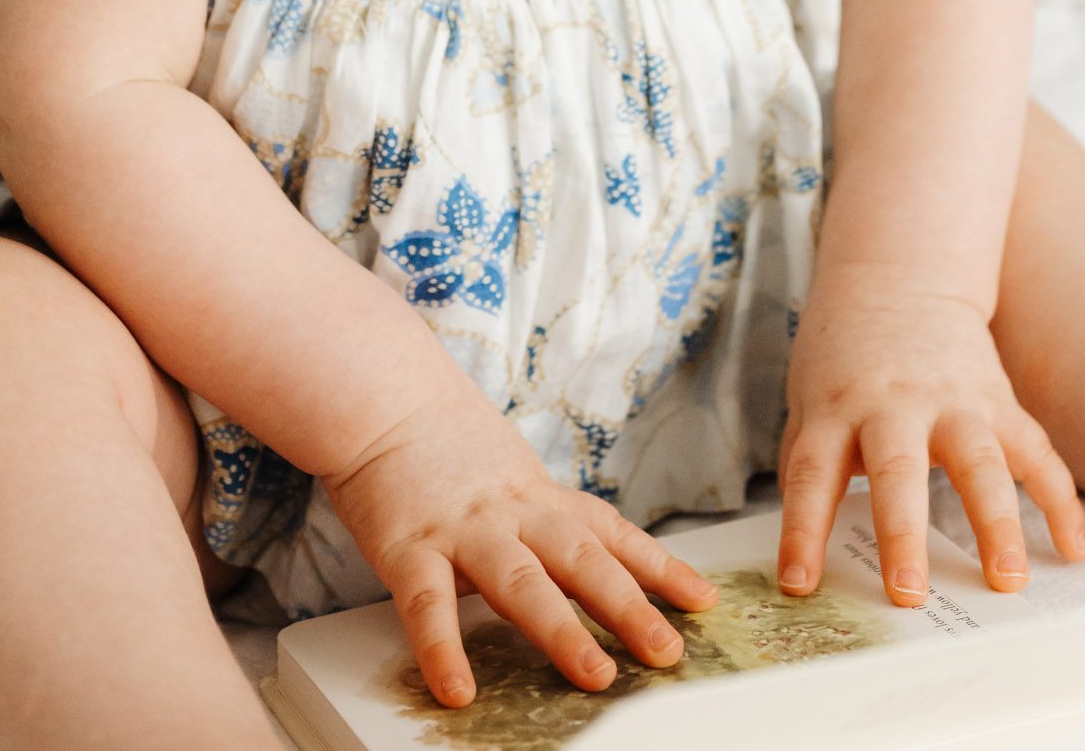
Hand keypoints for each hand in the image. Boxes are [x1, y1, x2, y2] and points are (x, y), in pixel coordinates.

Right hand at [322, 369, 718, 706]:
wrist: (380, 394)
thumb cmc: (443, 440)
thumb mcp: (508, 471)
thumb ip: (539, 517)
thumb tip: (579, 566)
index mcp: (538, 498)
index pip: (611, 534)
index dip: (660, 568)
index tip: (704, 601)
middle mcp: (511, 512)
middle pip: (581, 560)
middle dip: (629, 609)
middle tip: (668, 652)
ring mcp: (463, 528)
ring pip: (520, 582)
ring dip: (561, 630)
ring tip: (595, 675)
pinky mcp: (408, 545)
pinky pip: (427, 604)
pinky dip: (442, 649)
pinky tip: (458, 689)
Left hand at [777, 264, 1084, 604]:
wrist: (898, 279)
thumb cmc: (845, 355)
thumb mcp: (808, 395)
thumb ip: (805, 458)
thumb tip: (796, 539)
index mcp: (837, 408)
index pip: (812, 473)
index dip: (803, 531)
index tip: (798, 583)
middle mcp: (894, 405)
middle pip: (897, 470)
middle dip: (902, 534)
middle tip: (908, 593)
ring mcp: (951, 402)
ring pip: (978, 462)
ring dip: (995, 523)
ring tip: (1007, 579)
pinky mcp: (996, 403)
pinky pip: (1036, 453)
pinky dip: (1059, 501)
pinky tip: (1073, 549)